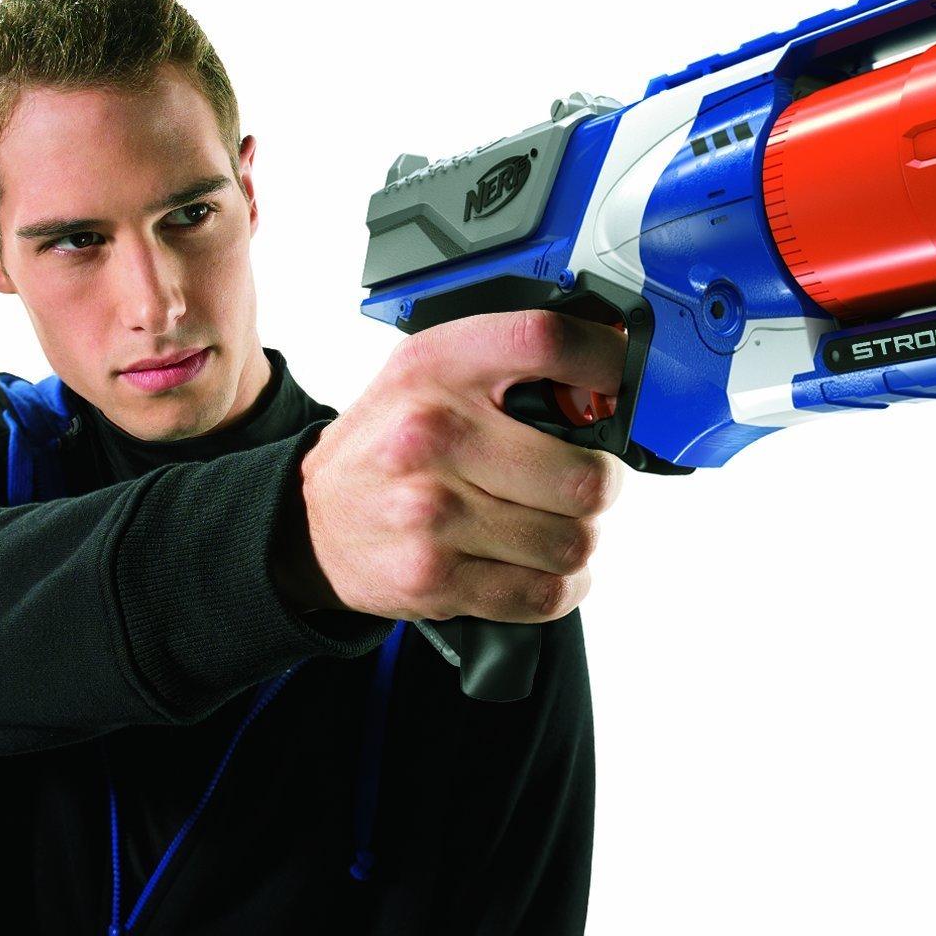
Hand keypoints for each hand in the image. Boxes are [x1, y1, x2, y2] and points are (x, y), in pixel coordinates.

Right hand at [280, 311, 628, 622]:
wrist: (309, 524)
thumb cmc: (390, 446)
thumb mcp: (431, 376)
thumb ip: (510, 367)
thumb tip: (613, 379)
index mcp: (438, 367)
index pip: (546, 342)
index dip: (606, 362)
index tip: (626, 382)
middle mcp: (432, 434)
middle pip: (585, 475)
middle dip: (598, 486)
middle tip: (577, 482)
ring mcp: (431, 512)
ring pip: (574, 542)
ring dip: (577, 540)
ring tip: (550, 526)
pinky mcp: (434, 579)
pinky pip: (544, 593)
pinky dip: (560, 587)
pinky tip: (539, 567)